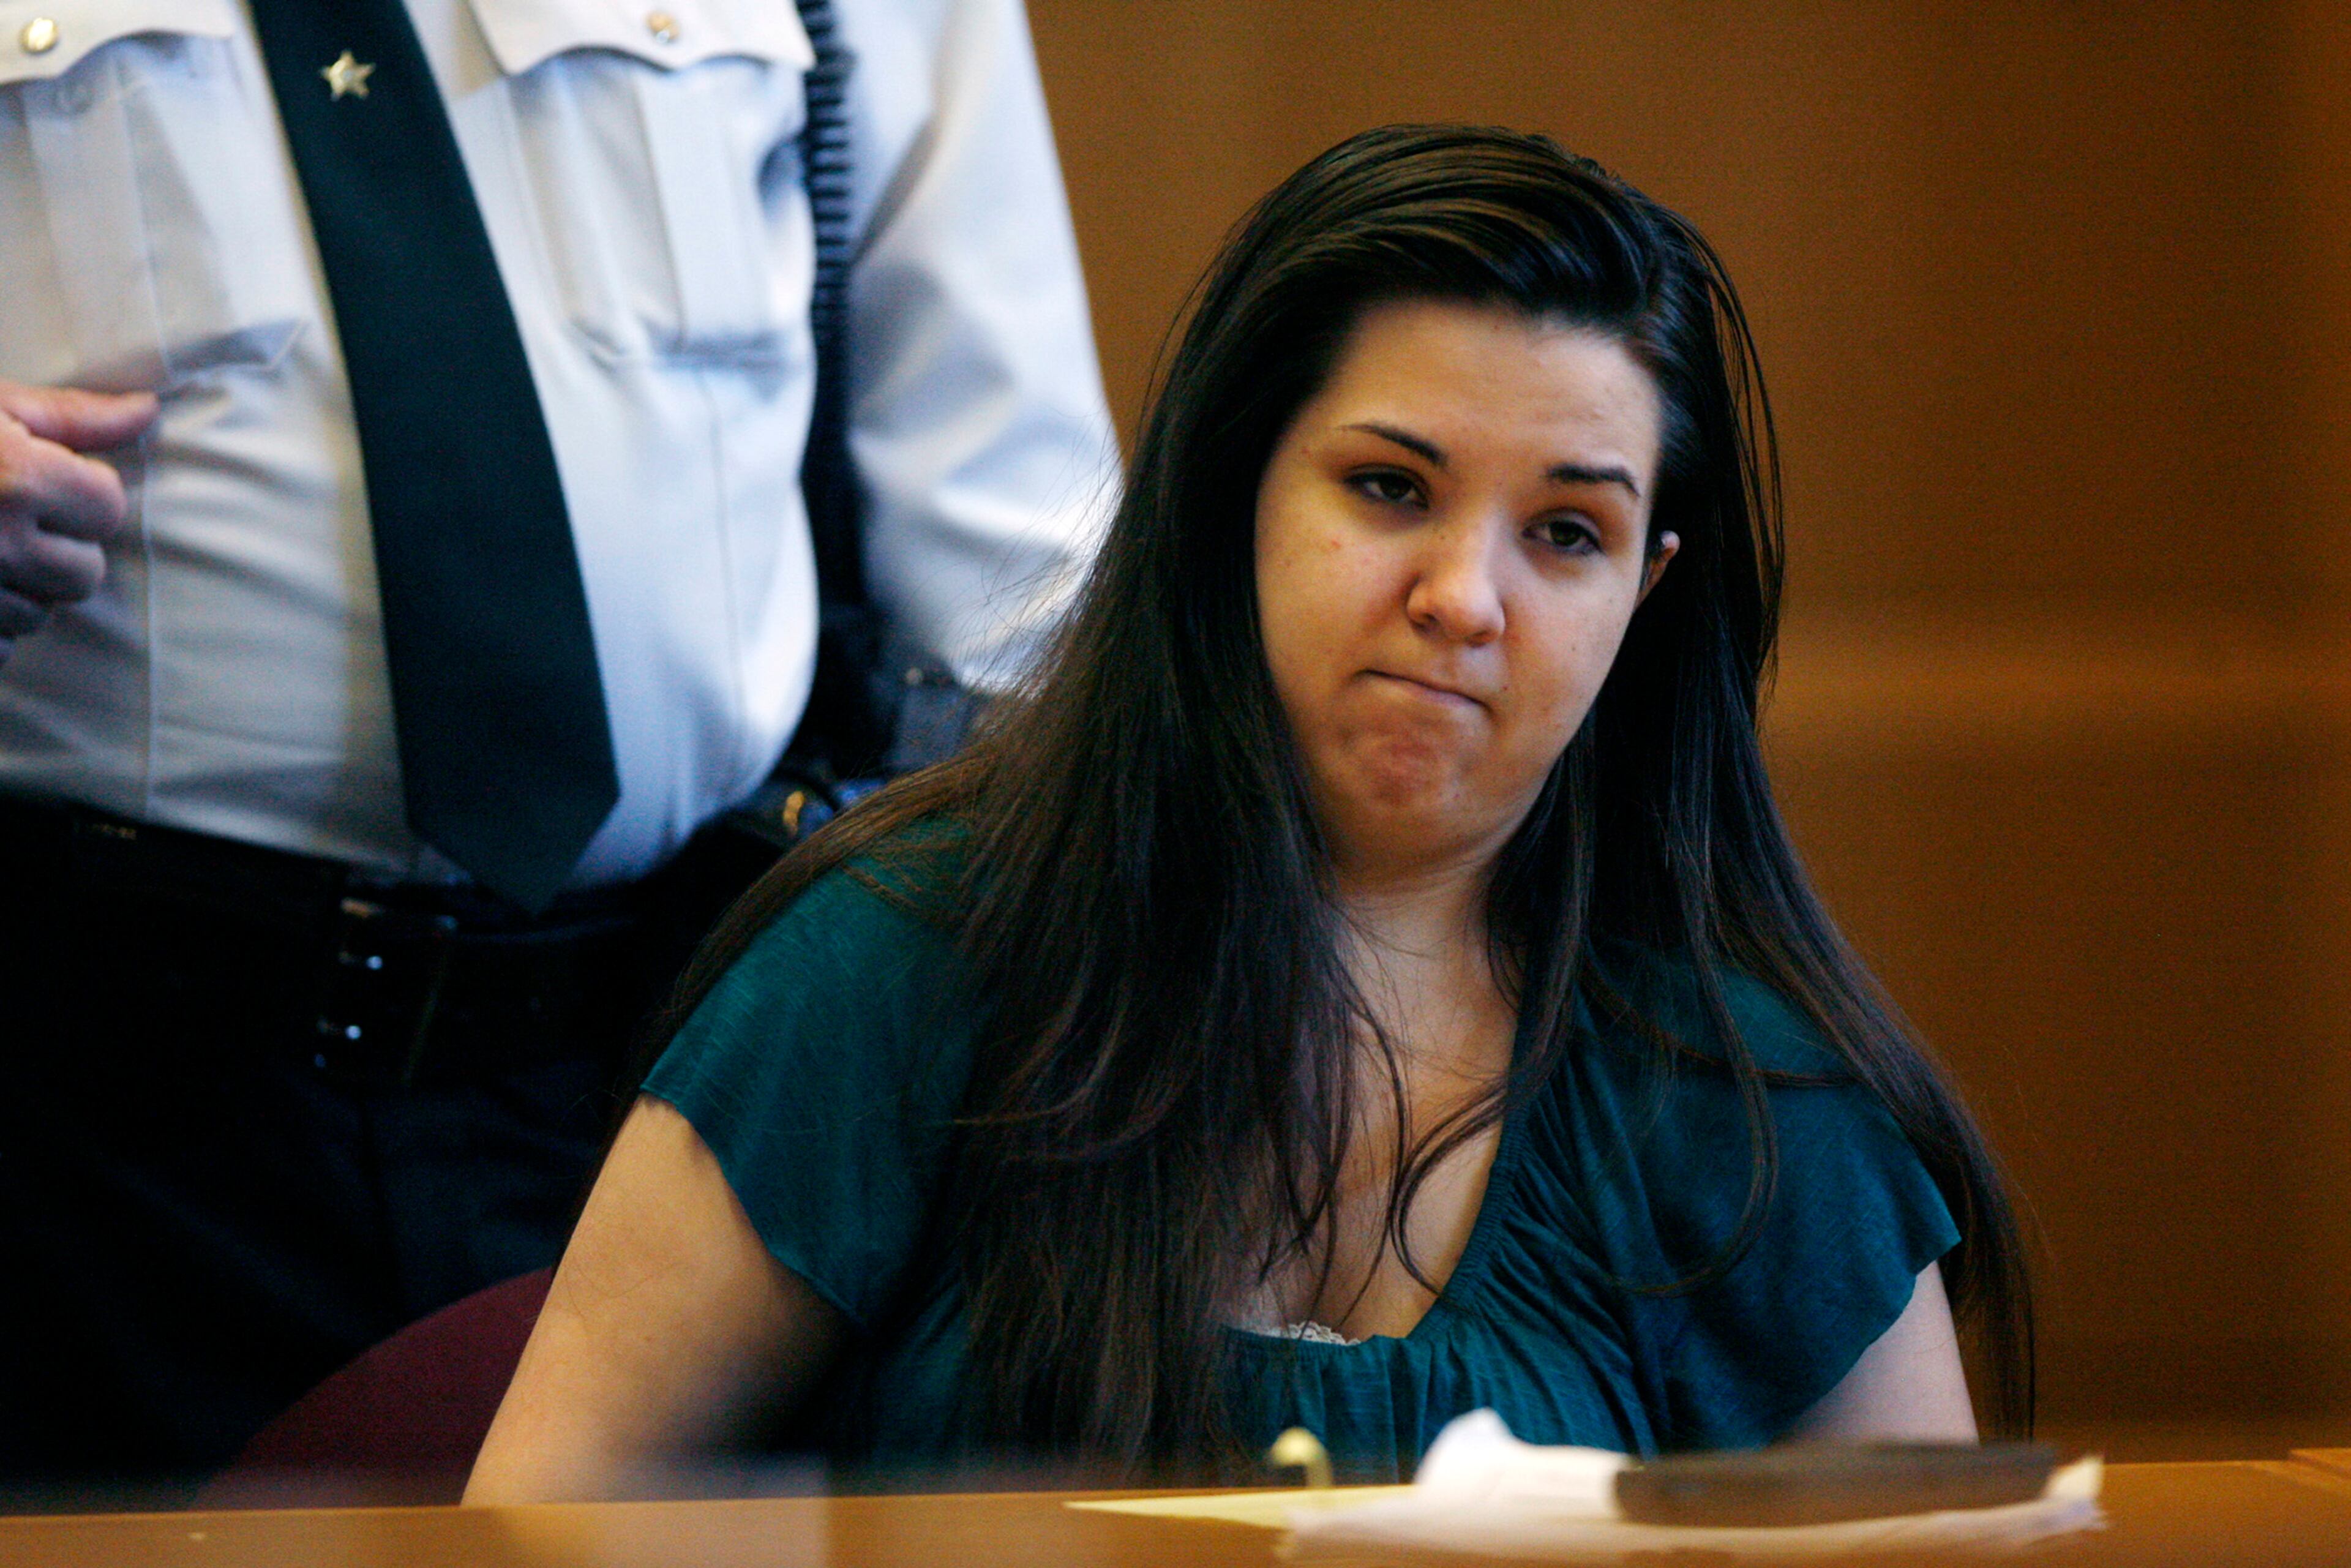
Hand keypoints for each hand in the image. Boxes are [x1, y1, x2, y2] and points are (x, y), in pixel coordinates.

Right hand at [0, 379, 159, 665]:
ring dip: (21, 588)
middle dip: (57, 549)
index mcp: (14, 482)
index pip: (107, 507)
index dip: (79, 493)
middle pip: (84, 572)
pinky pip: (2, 646)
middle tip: (5, 519)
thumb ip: (70, 417)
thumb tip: (147, 410)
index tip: (40, 480)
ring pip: (42, 614)